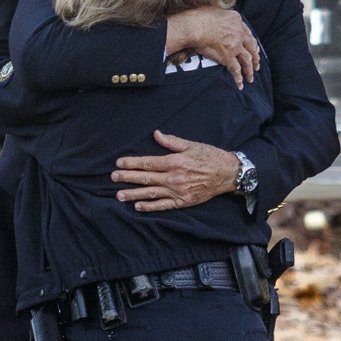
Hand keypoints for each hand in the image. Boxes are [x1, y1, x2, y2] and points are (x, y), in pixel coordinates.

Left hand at [112, 131, 238, 210]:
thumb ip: (172, 142)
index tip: (119, 164)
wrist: (228, 173)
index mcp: (175, 162)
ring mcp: (178, 191)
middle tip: (112, 178)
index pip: (148, 163)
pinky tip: (137, 206)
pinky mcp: (182, 202)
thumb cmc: (209, 156)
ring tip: (119, 195)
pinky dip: (150, 206)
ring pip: (151, 193)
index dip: (132, 163)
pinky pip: (163, 205)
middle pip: (146, 178)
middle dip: (127, 178)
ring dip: (134, 194)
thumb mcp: (191, 145)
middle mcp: (174, 177)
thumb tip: (156, 134)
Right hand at [166, 8, 259, 89]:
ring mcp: (235, 45)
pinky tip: (240, 84)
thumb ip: (221, 15)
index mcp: (237, 21)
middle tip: (257, 65)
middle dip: (255, 57)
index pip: (248, 33)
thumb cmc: (200, 17)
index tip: (254, 48)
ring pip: (247, 59)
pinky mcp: (227, 56)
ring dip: (250, 70)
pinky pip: (236, 69)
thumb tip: (217, 16)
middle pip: (251, 47)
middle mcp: (239, 33)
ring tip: (251, 78)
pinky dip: (239, 78)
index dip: (251, 42)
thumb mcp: (216, 10)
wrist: (196, 26)